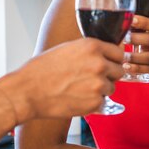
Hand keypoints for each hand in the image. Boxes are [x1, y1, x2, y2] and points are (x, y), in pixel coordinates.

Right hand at [0, 38, 124, 121]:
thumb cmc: (43, 69)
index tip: (108, 64)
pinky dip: (93, 102)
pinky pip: (102, 102)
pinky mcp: (95, 102)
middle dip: (109, 75)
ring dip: (101, 89)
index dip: (113, 59)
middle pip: (119, 71)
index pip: (119, 53)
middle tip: (91, 79)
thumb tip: (107, 54)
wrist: (28, 91)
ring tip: (80, 89)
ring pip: (111, 88)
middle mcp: (99, 64)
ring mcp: (98, 84)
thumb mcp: (68, 48)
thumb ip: (89, 50)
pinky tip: (76, 98)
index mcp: (92, 46)